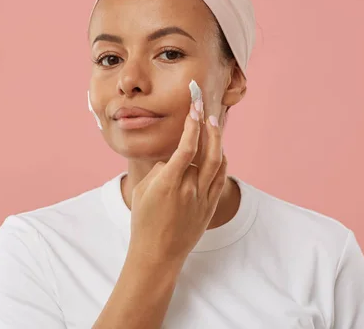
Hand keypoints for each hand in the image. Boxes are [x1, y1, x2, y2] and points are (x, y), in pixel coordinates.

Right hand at [128, 99, 227, 265]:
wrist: (157, 254)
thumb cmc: (143, 221)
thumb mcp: (141, 190)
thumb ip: (159, 170)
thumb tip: (173, 159)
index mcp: (168, 183)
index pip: (186, 147)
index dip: (192, 125)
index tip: (193, 109)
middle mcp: (189, 189)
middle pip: (207, 151)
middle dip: (208, 126)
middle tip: (205, 109)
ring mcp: (202, 198)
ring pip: (217, 163)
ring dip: (217, 140)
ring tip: (213, 125)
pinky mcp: (210, 207)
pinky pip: (221, 178)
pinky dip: (222, 161)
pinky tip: (219, 150)